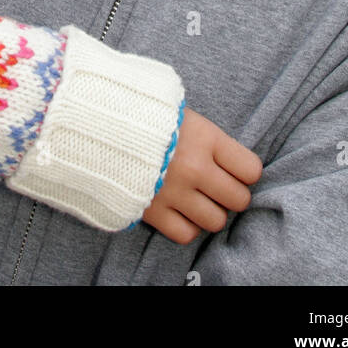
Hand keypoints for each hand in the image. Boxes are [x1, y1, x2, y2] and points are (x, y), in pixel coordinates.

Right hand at [142, 108, 262, 244]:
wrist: (97, 123)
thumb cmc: (143, 114)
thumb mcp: (180, 113)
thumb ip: (206, 136)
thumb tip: (227, 157)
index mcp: (204, 137)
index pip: (251, 169)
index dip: (244, 171)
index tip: (234, 168)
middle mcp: (195, 167)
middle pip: (239, 199)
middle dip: (231, 194)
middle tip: (217, 186)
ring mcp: (174, 192)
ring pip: (216, 221)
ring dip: (209, 212)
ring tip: (196, 198)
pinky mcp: (153, 211)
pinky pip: (186, 234)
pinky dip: (186, 226)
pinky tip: (179, 210)